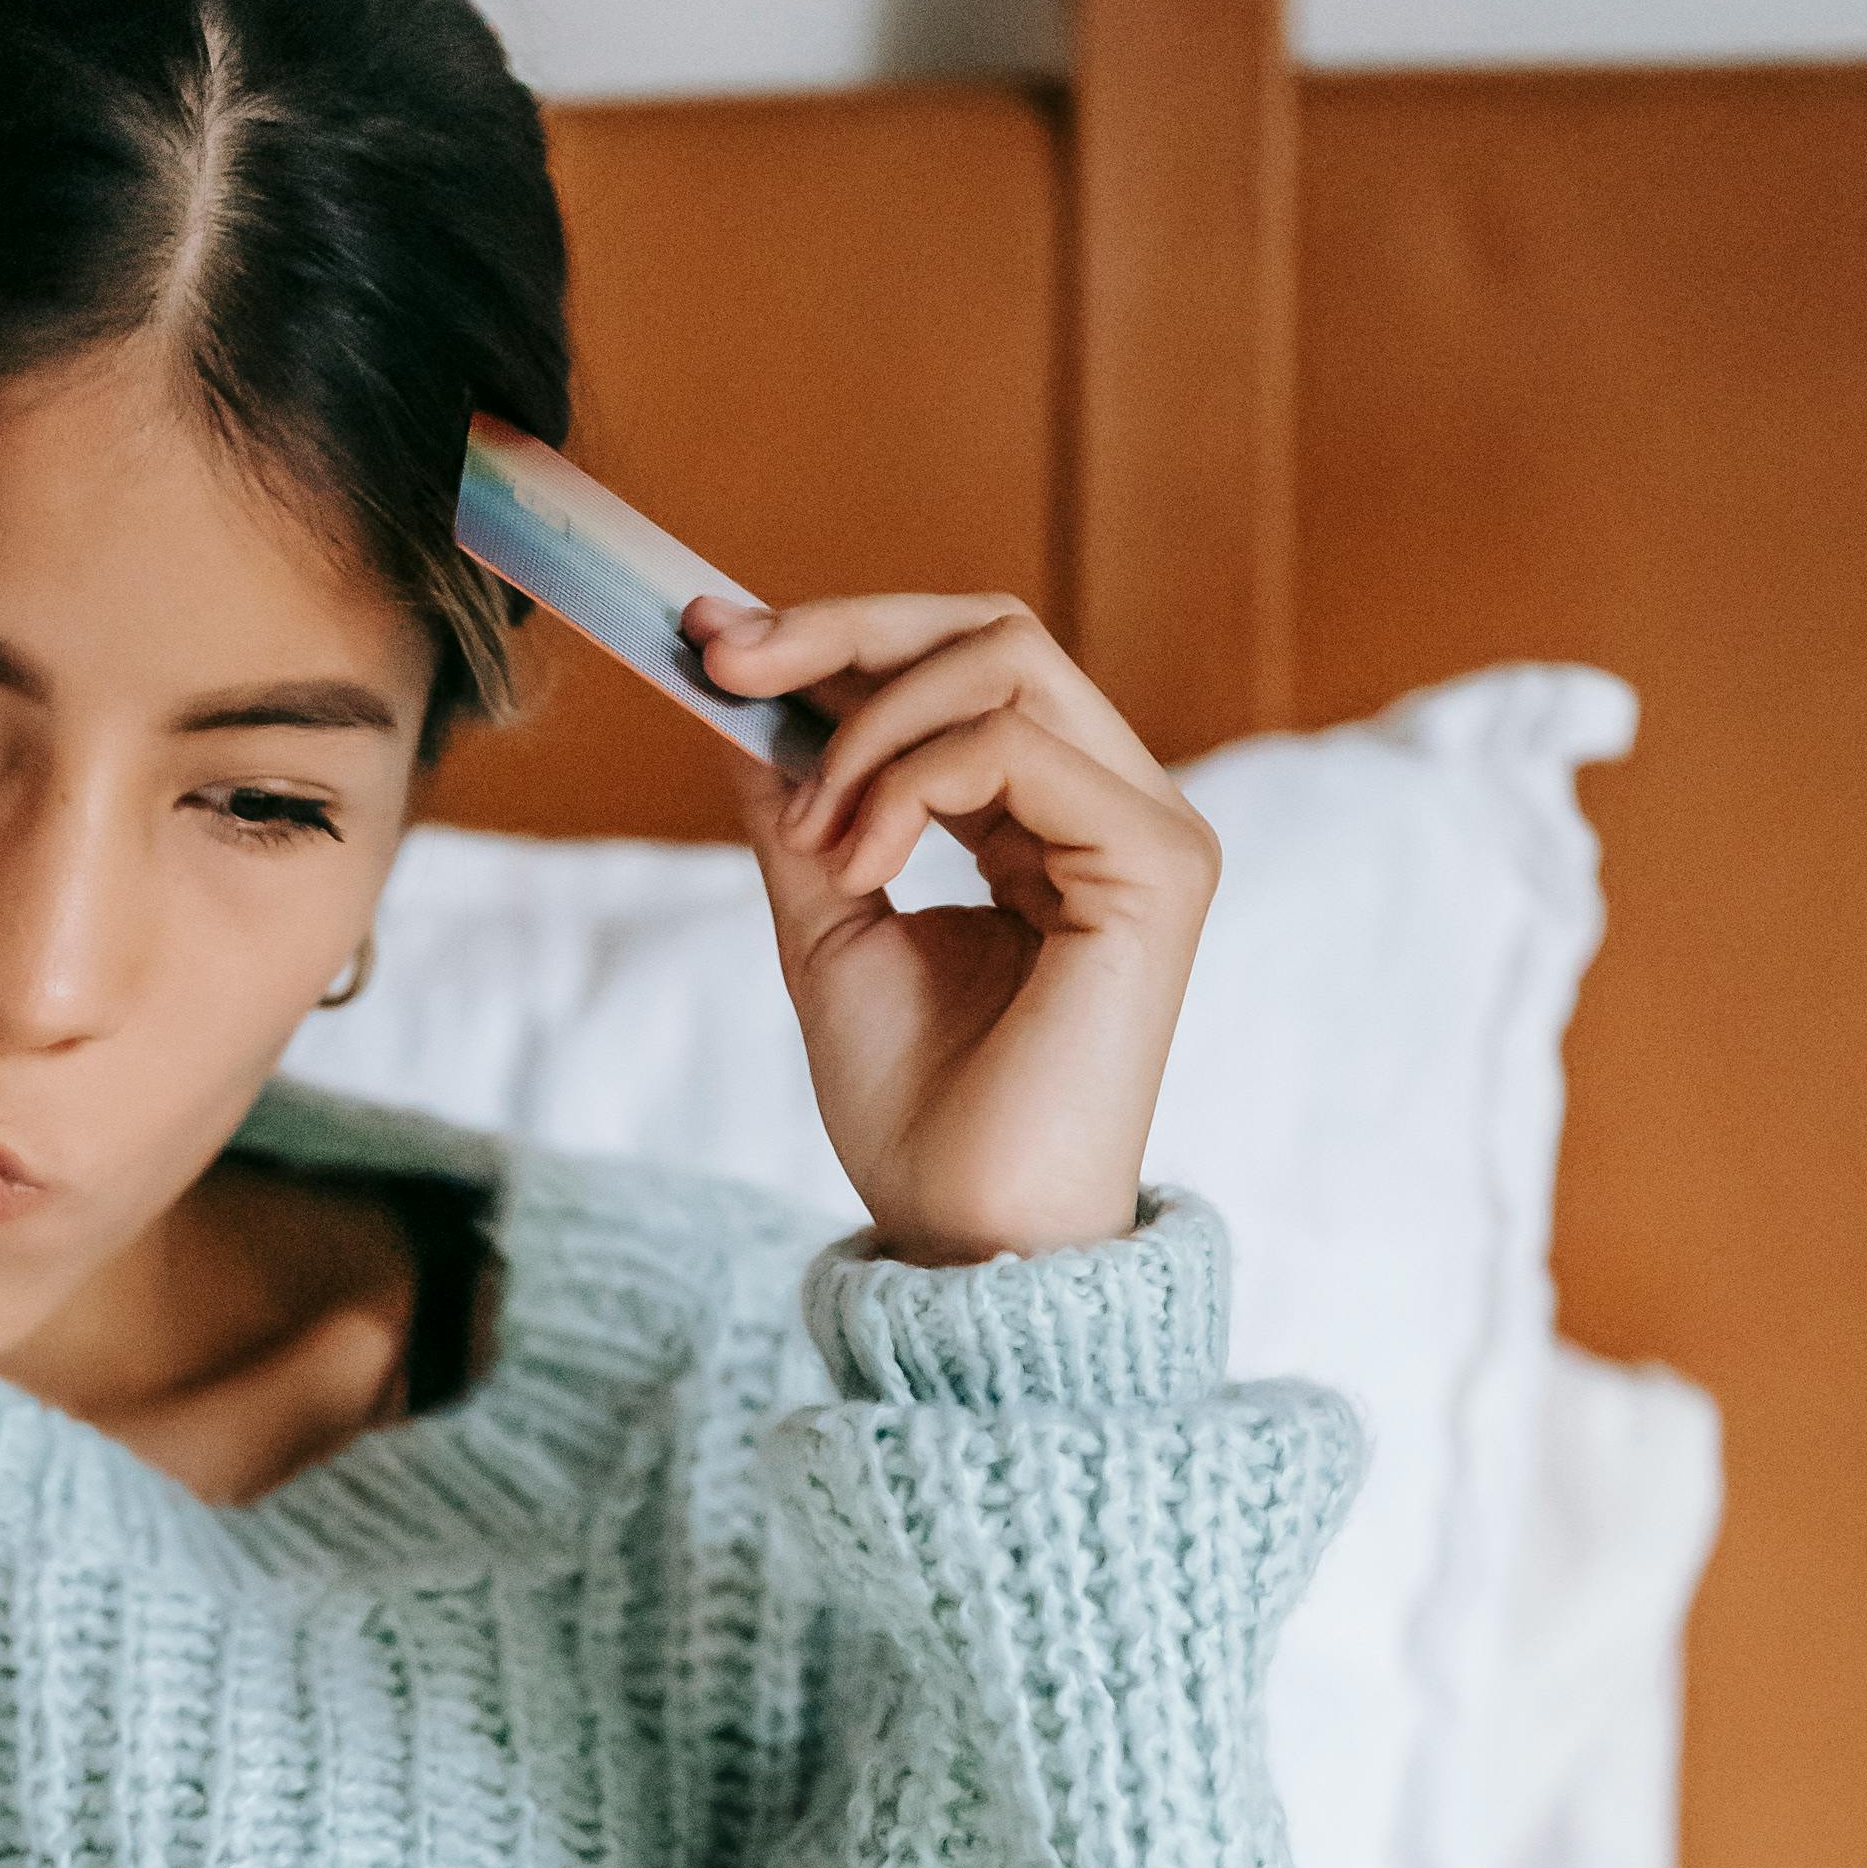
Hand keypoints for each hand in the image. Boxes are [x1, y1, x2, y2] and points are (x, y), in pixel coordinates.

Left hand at [683, 586, 1218, 1268]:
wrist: (967, 1236)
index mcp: (1055, 822)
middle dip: (841, 632)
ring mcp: (1149, 829)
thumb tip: (740, 701)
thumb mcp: (831, 929)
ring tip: (812, 838)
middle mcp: (1117, 808)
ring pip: (1004, 661)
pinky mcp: (1157, 864)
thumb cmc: (917, 1115)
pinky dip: (905, 786)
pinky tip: (858, 864)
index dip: (838, 636)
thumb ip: (802, 814)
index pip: (964, 669)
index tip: (709, 642)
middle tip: (723, 664)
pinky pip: (1012, 747)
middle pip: (993, 631)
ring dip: (865, 729)